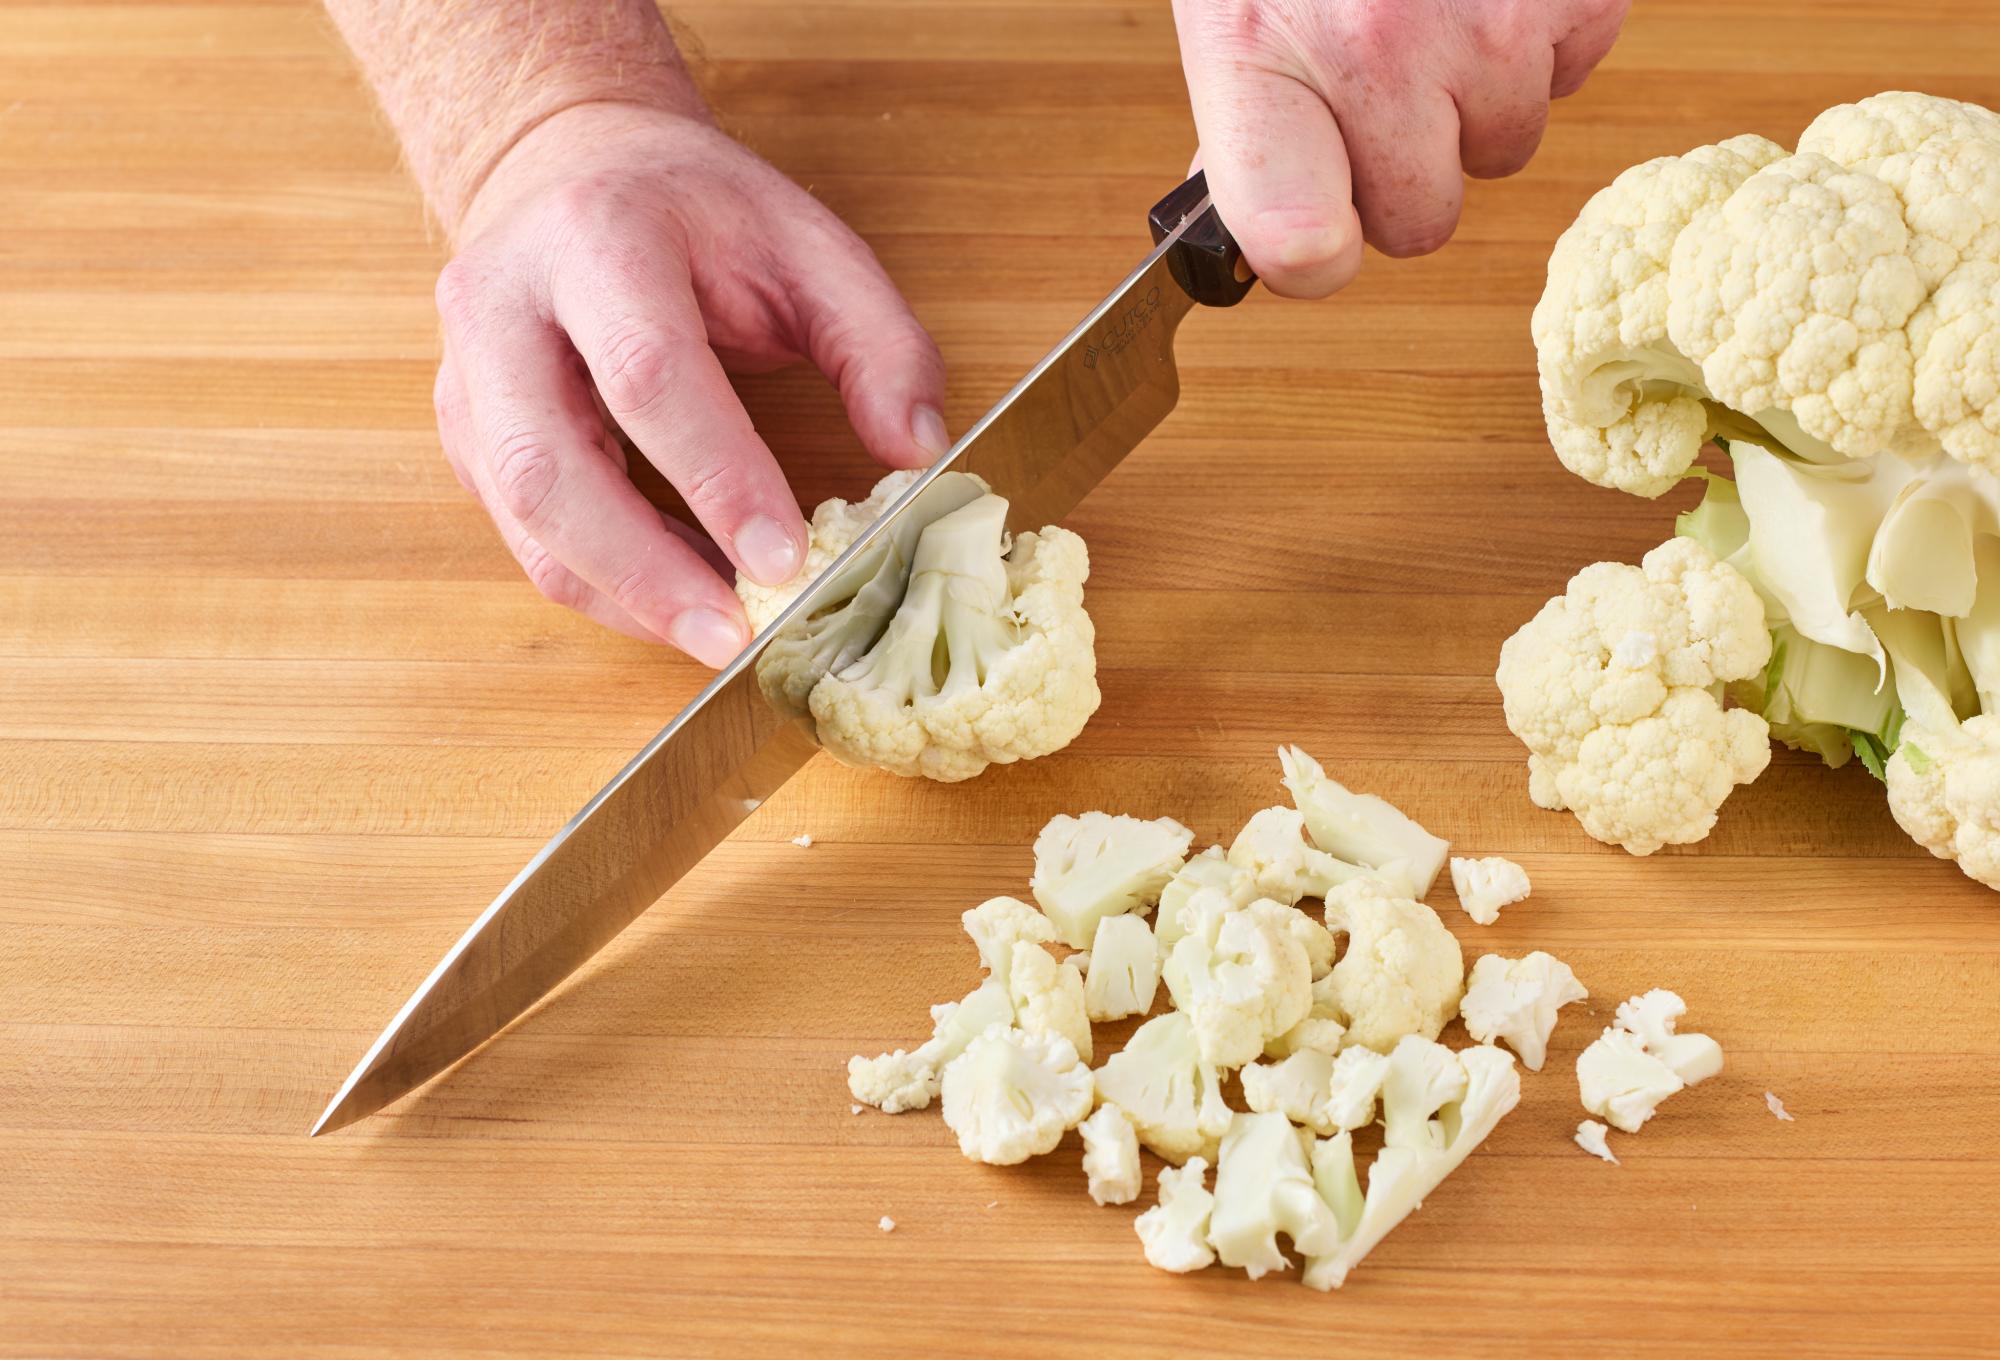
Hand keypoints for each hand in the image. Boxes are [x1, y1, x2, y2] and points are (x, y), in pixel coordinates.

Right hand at [432, 102, 948, 663]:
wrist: (575, 166)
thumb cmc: (701, 216)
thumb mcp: (811, 246)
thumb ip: (879, 342)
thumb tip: (918, 450)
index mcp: (597, 235)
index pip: (646, 371)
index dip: (716, 475)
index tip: (786, 558)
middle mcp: (502, 303)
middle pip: (547, 463)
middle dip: (644, 568)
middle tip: (734, 636)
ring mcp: (469, 374)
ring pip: (522, 515)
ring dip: (621, 593)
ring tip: (716, 637)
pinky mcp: (466, 432)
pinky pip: (521, 533)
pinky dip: (601, 586)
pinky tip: (677, 602)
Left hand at [1172, 0, 1628, 295]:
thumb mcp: (1233, 12)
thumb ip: (1250, 131)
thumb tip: (1287, 239)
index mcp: (1262, 59)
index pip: (1296, 239)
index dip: (1312, 253)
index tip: (1317, 240)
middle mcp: (1377, 49)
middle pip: (1419, 221)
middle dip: (1406, 167)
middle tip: (1378, 80)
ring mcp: (1489, 22)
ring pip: (1505, 148)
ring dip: (1477, 96)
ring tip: (1435, 6)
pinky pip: (1573, 71)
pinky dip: (1544, 37)